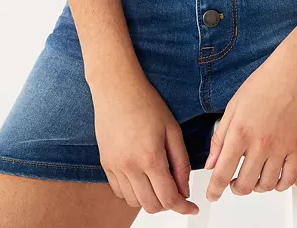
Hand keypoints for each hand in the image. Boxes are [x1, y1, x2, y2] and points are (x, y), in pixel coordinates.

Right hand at [91, 72, 199, 215]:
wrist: (116, 87)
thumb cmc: (146, 102)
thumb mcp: (172, 129)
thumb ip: (181, 162)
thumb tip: (185, 188)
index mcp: (150, 157)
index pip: (169, 198)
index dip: (183, 207)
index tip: (191, 207)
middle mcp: (130, 167)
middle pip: (151, 205)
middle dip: (168, 203)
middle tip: (177, 190)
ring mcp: (115, 167)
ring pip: (135, 202)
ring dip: (150, 199)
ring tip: (159, 181)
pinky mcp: (105, 164)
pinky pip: (120, 192)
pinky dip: (133, 192)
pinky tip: (142, 177)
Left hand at [203, 43, 296, 201]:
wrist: (293, 73)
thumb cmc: (263, 84)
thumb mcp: (232, 107)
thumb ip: (220, 137)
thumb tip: (211, 164)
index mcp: (240, 133)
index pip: (222, 173)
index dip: (214, 190)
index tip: (212, 195)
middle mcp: (260, 144)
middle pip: (244, 185)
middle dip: (235, 189)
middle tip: (233, 183)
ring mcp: (280, 148)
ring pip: (266, 186)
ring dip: (256, 187)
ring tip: (253, 177)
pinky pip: (288, 180)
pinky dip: (279, 185)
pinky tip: (273, 177)